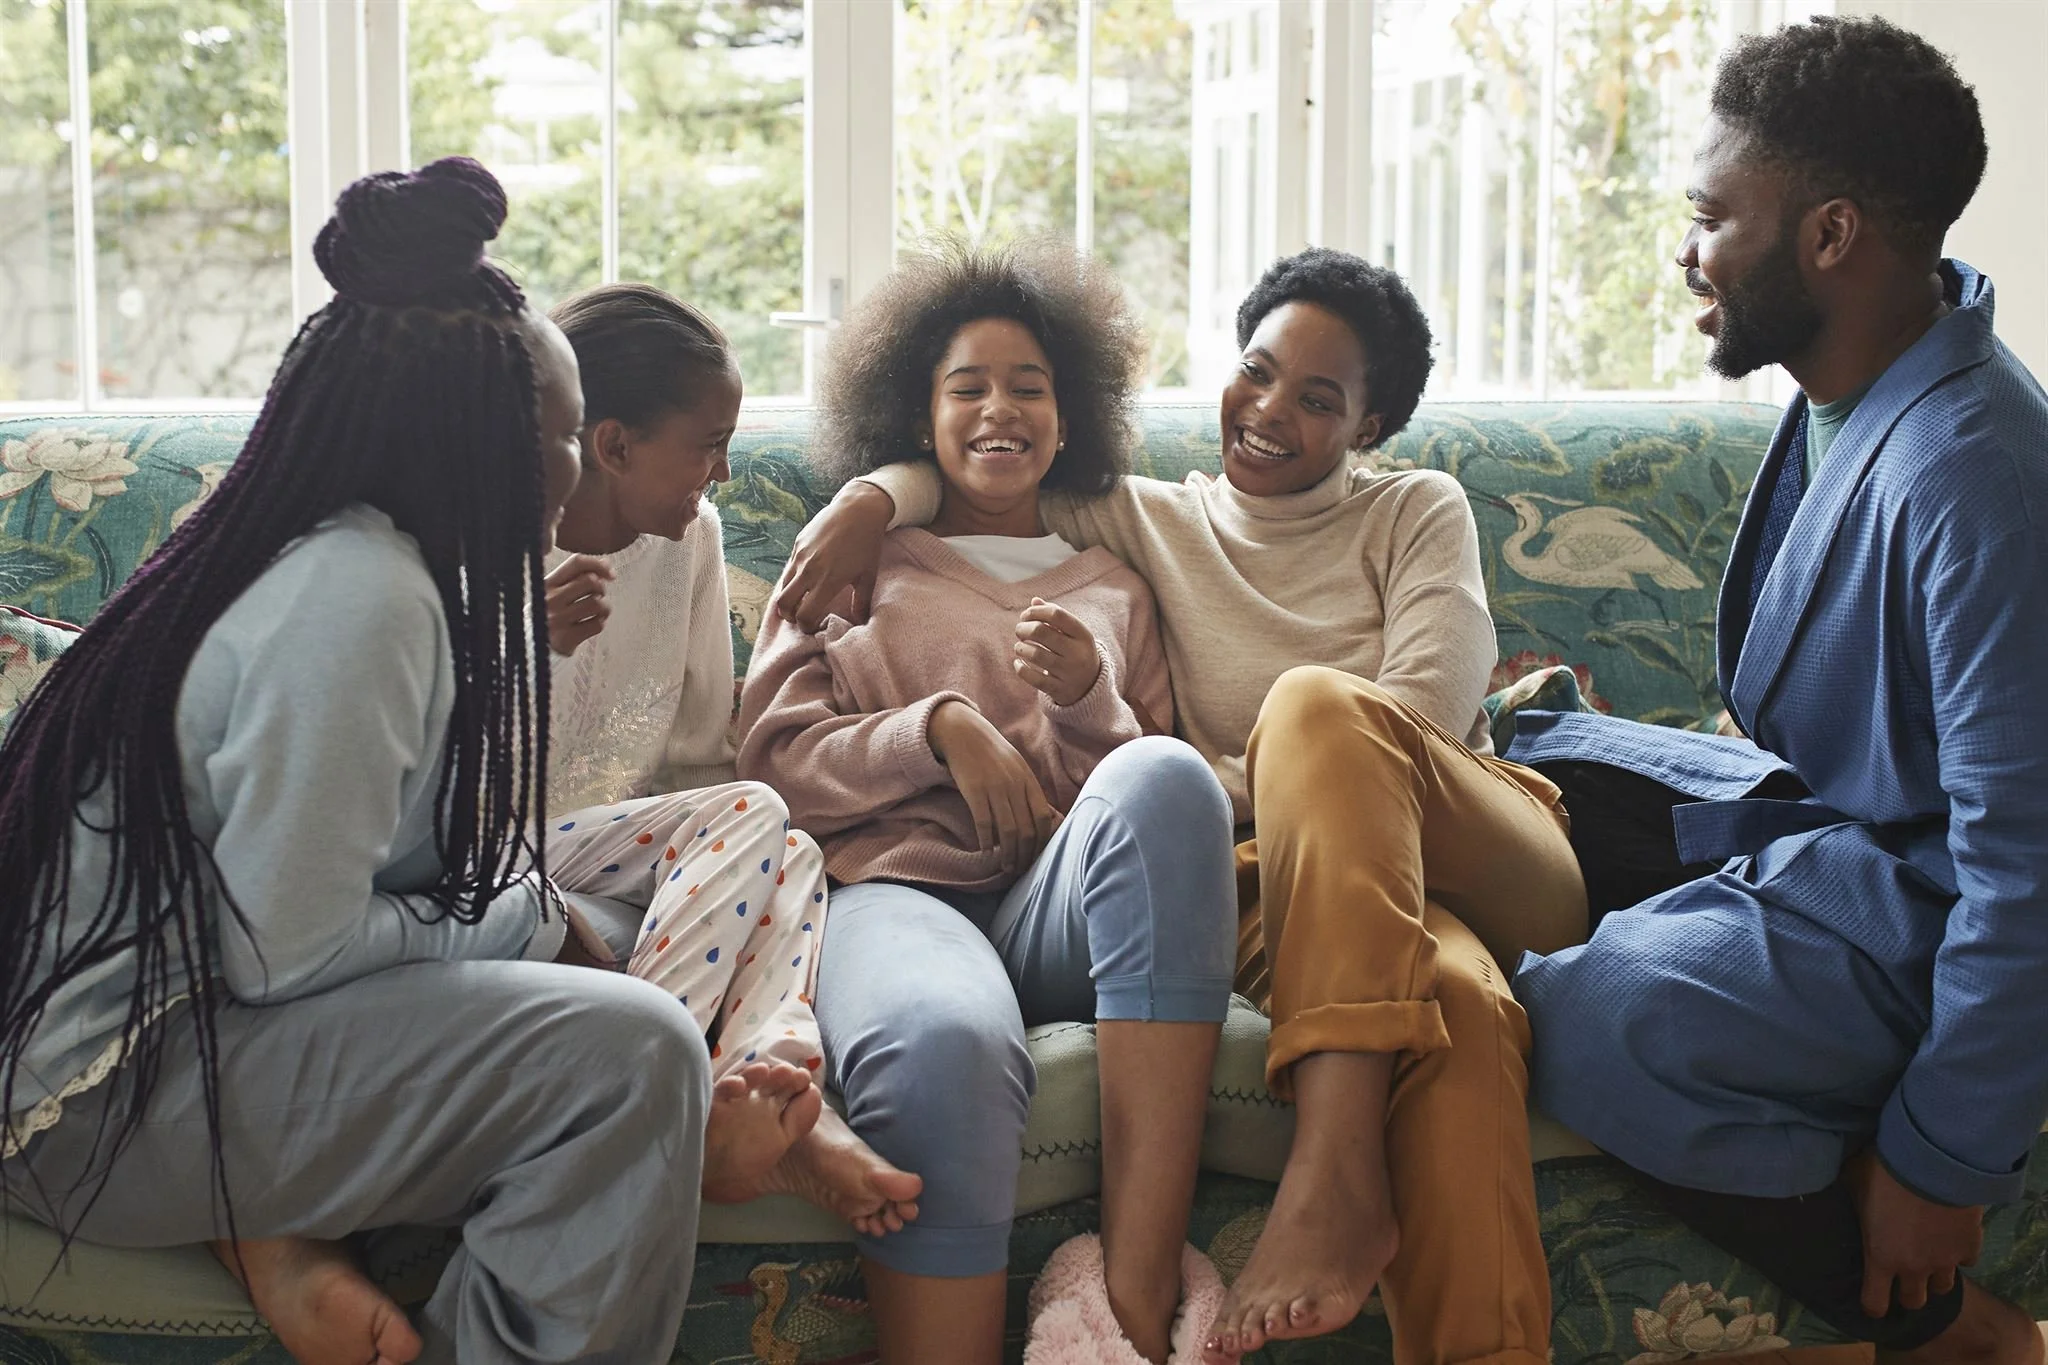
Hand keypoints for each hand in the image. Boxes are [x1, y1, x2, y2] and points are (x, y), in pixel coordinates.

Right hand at [545, 554, 613, 655]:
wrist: (533, 647)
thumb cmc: (549, 613)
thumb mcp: (555, 591)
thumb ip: (577, 575)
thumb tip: (606, 563)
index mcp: (547, 584)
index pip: (576, 563)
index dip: (598, 565)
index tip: (610, 575)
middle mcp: (550, 599)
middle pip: (590, 581)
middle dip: (601, 589)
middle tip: (598, 597)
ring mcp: (558, 619)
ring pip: (597, 603)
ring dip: (604, 608)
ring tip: (597, 612)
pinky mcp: (566, 638)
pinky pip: (597, 625)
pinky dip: (600, 623)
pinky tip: (592, 624)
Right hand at [775, 482, 893, 629]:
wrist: (858, 509)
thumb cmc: (866, 544)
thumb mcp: (868, 576)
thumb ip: (861, 603)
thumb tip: (859, 624)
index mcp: (827, 581)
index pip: (805, 616)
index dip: (807, 627)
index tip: (816, 627)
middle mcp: (809, 571)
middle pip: (785, 605)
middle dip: (791, 617)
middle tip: (803, 618)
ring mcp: (800, 556)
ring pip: (782, 588)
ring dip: (788, 600)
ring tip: (801, 602)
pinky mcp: (797, 545)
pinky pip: (788, 570)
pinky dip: (791, 581)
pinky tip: (804, 582)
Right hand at [927, 700, 1060, 875]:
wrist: (964, 733)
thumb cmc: (992, 754)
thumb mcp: (1017, 767)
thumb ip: (1029, 790)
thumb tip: (1046, 818)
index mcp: (1028, 780)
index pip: (1043, 818)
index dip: (1042, 842)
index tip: (1038, 857)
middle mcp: (1015, 785)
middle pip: (1027, 829)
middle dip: (1026, 854)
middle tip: (1022, 870)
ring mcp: (995, 788)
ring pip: (1008, 830)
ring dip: (1009, 854)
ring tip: (1007, 867)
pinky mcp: (974, 791)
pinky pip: (984, 822)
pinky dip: (987, 841)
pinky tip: (987, 852)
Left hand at [1012, 599, 1101, 706]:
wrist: (1090, 687)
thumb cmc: (1075, 651)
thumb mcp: (1073, 634)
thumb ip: (1055, 616)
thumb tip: (1035, 601)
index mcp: (1083, 635)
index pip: (1056, 614)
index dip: (1036, 611)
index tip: (1026, 615)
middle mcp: (1078, 653)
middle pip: (1041, 632)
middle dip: (1023, 628)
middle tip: (1019, 631)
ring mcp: (1069, 673)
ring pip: (1035, 654)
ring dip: (1020, 648)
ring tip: (1020, 647)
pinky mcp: (1059, 690)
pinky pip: (1033, 678)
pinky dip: (1021, 668)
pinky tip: (1018, 663)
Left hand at [1847, 1151, 1983, 1316]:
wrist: (1934, 1161)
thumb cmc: (1885, 1171)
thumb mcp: (1854, 1181)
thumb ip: (1851, 1198)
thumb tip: (1836, 1186)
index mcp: (1880, 1257)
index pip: (1875, 1302)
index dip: (1873, 1304)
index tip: (1873, 1299)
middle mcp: (1914, 1267)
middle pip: (1914, 1301)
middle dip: (1908, 1294)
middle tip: (1904, 1278)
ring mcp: (1946, 1260)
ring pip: (1944, 1287)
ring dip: (1935, 1277)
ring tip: (1930, 1261)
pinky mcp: (1970, 1247)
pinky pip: (1967, 1262)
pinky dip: (1960, 1254)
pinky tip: (1953, 1240)